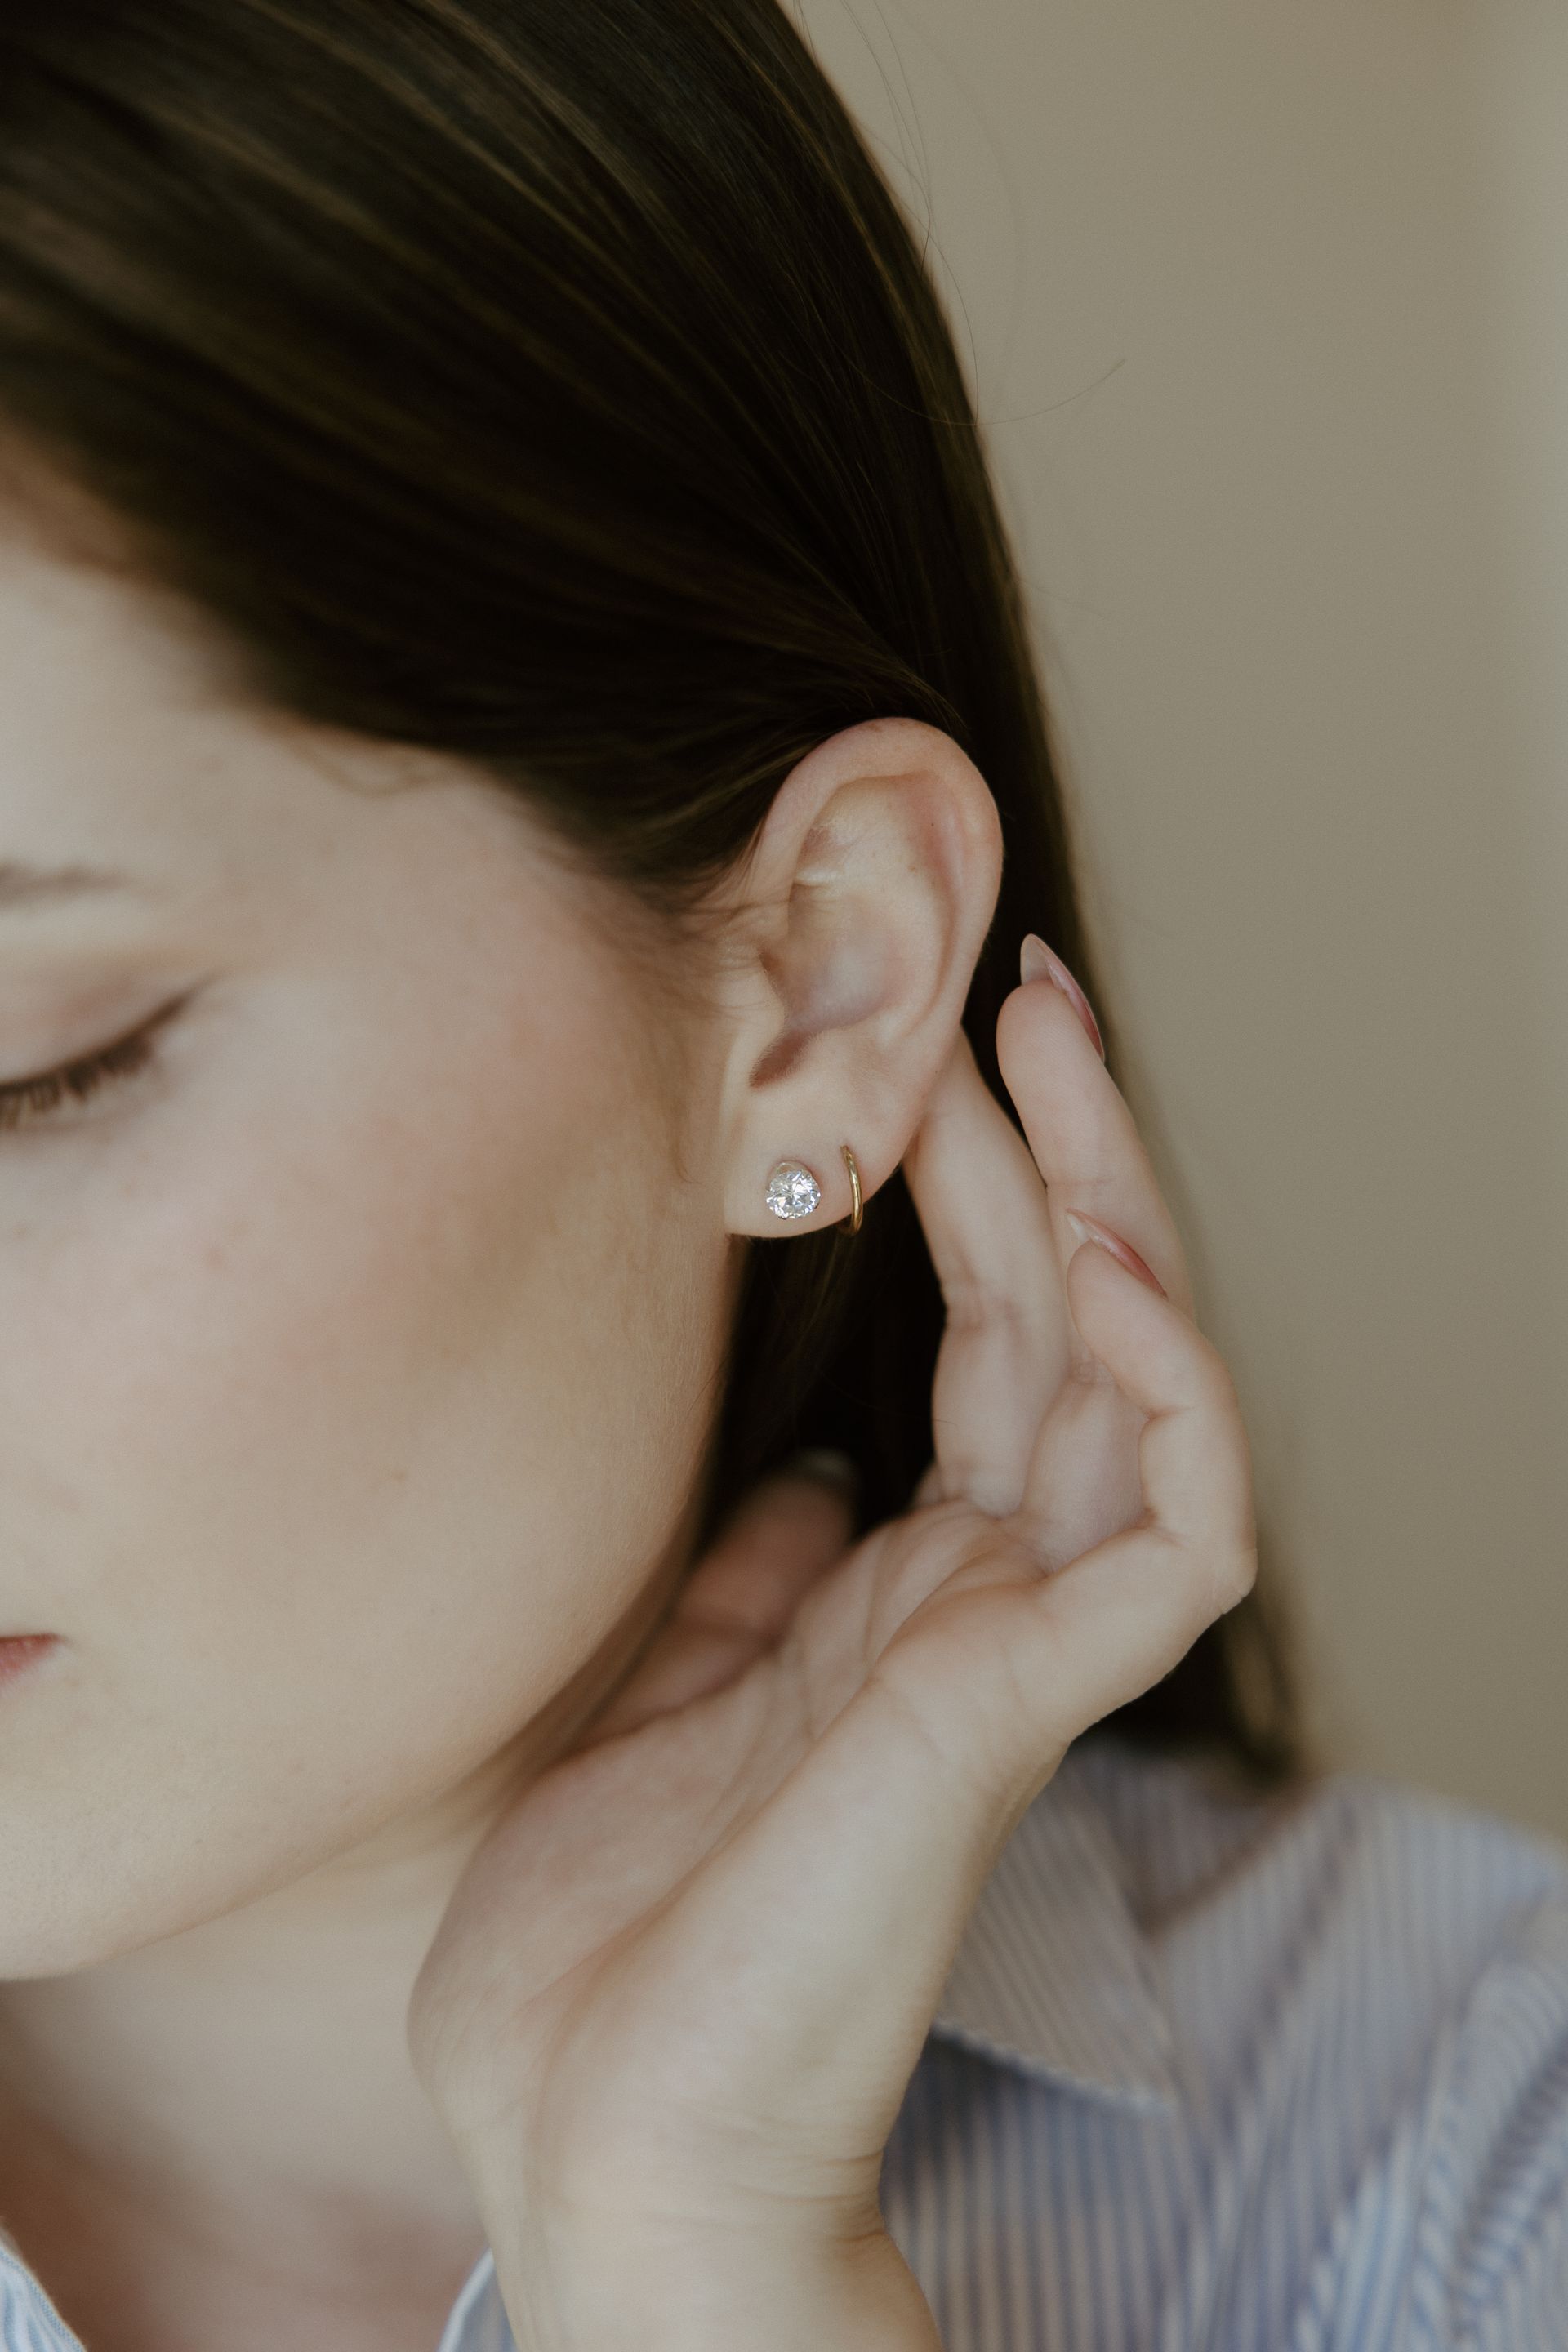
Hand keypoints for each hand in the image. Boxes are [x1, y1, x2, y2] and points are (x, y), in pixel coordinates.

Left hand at [407, 944, 1255, 2349]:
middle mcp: (979, 1597)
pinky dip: (1165, 1387)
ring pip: (1134, 1388)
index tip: (926, 1051)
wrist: (594, 2133)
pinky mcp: (1023, 1708)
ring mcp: (1015, 1648)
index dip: (972, 1193)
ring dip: (1114, 1212)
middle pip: (1063, 1328)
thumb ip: (761, 1574)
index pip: (981, 1347)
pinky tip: (1109, 1266)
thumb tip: (808, 1470)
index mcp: (900, 1588)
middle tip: (1021, 984)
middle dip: (1052, 1147)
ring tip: (1058, 1061)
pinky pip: (1167, 1527)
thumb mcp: (666, 1683)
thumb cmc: (613, 1933)